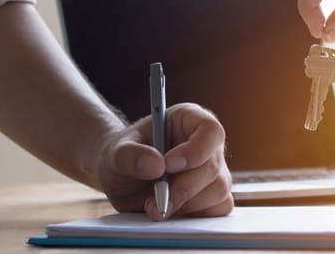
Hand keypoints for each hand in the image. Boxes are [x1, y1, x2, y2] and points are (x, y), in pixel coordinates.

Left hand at [94, 103, 232, 220]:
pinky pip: (219, 209)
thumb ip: (130, 155)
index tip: (168, 166)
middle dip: (182, 188)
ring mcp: (215, 171)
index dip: (195, 150)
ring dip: (185, 205)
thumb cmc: (123, 157)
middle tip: (154, 202)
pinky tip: (171, 211)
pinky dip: (194, 216)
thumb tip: (156, 166)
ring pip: (218, 191)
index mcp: (191, 119)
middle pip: (212, 167)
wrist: (123, 178)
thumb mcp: (115, 152)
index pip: (210, 131)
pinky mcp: (215, 196)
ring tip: (155, 205)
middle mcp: (208, 144)